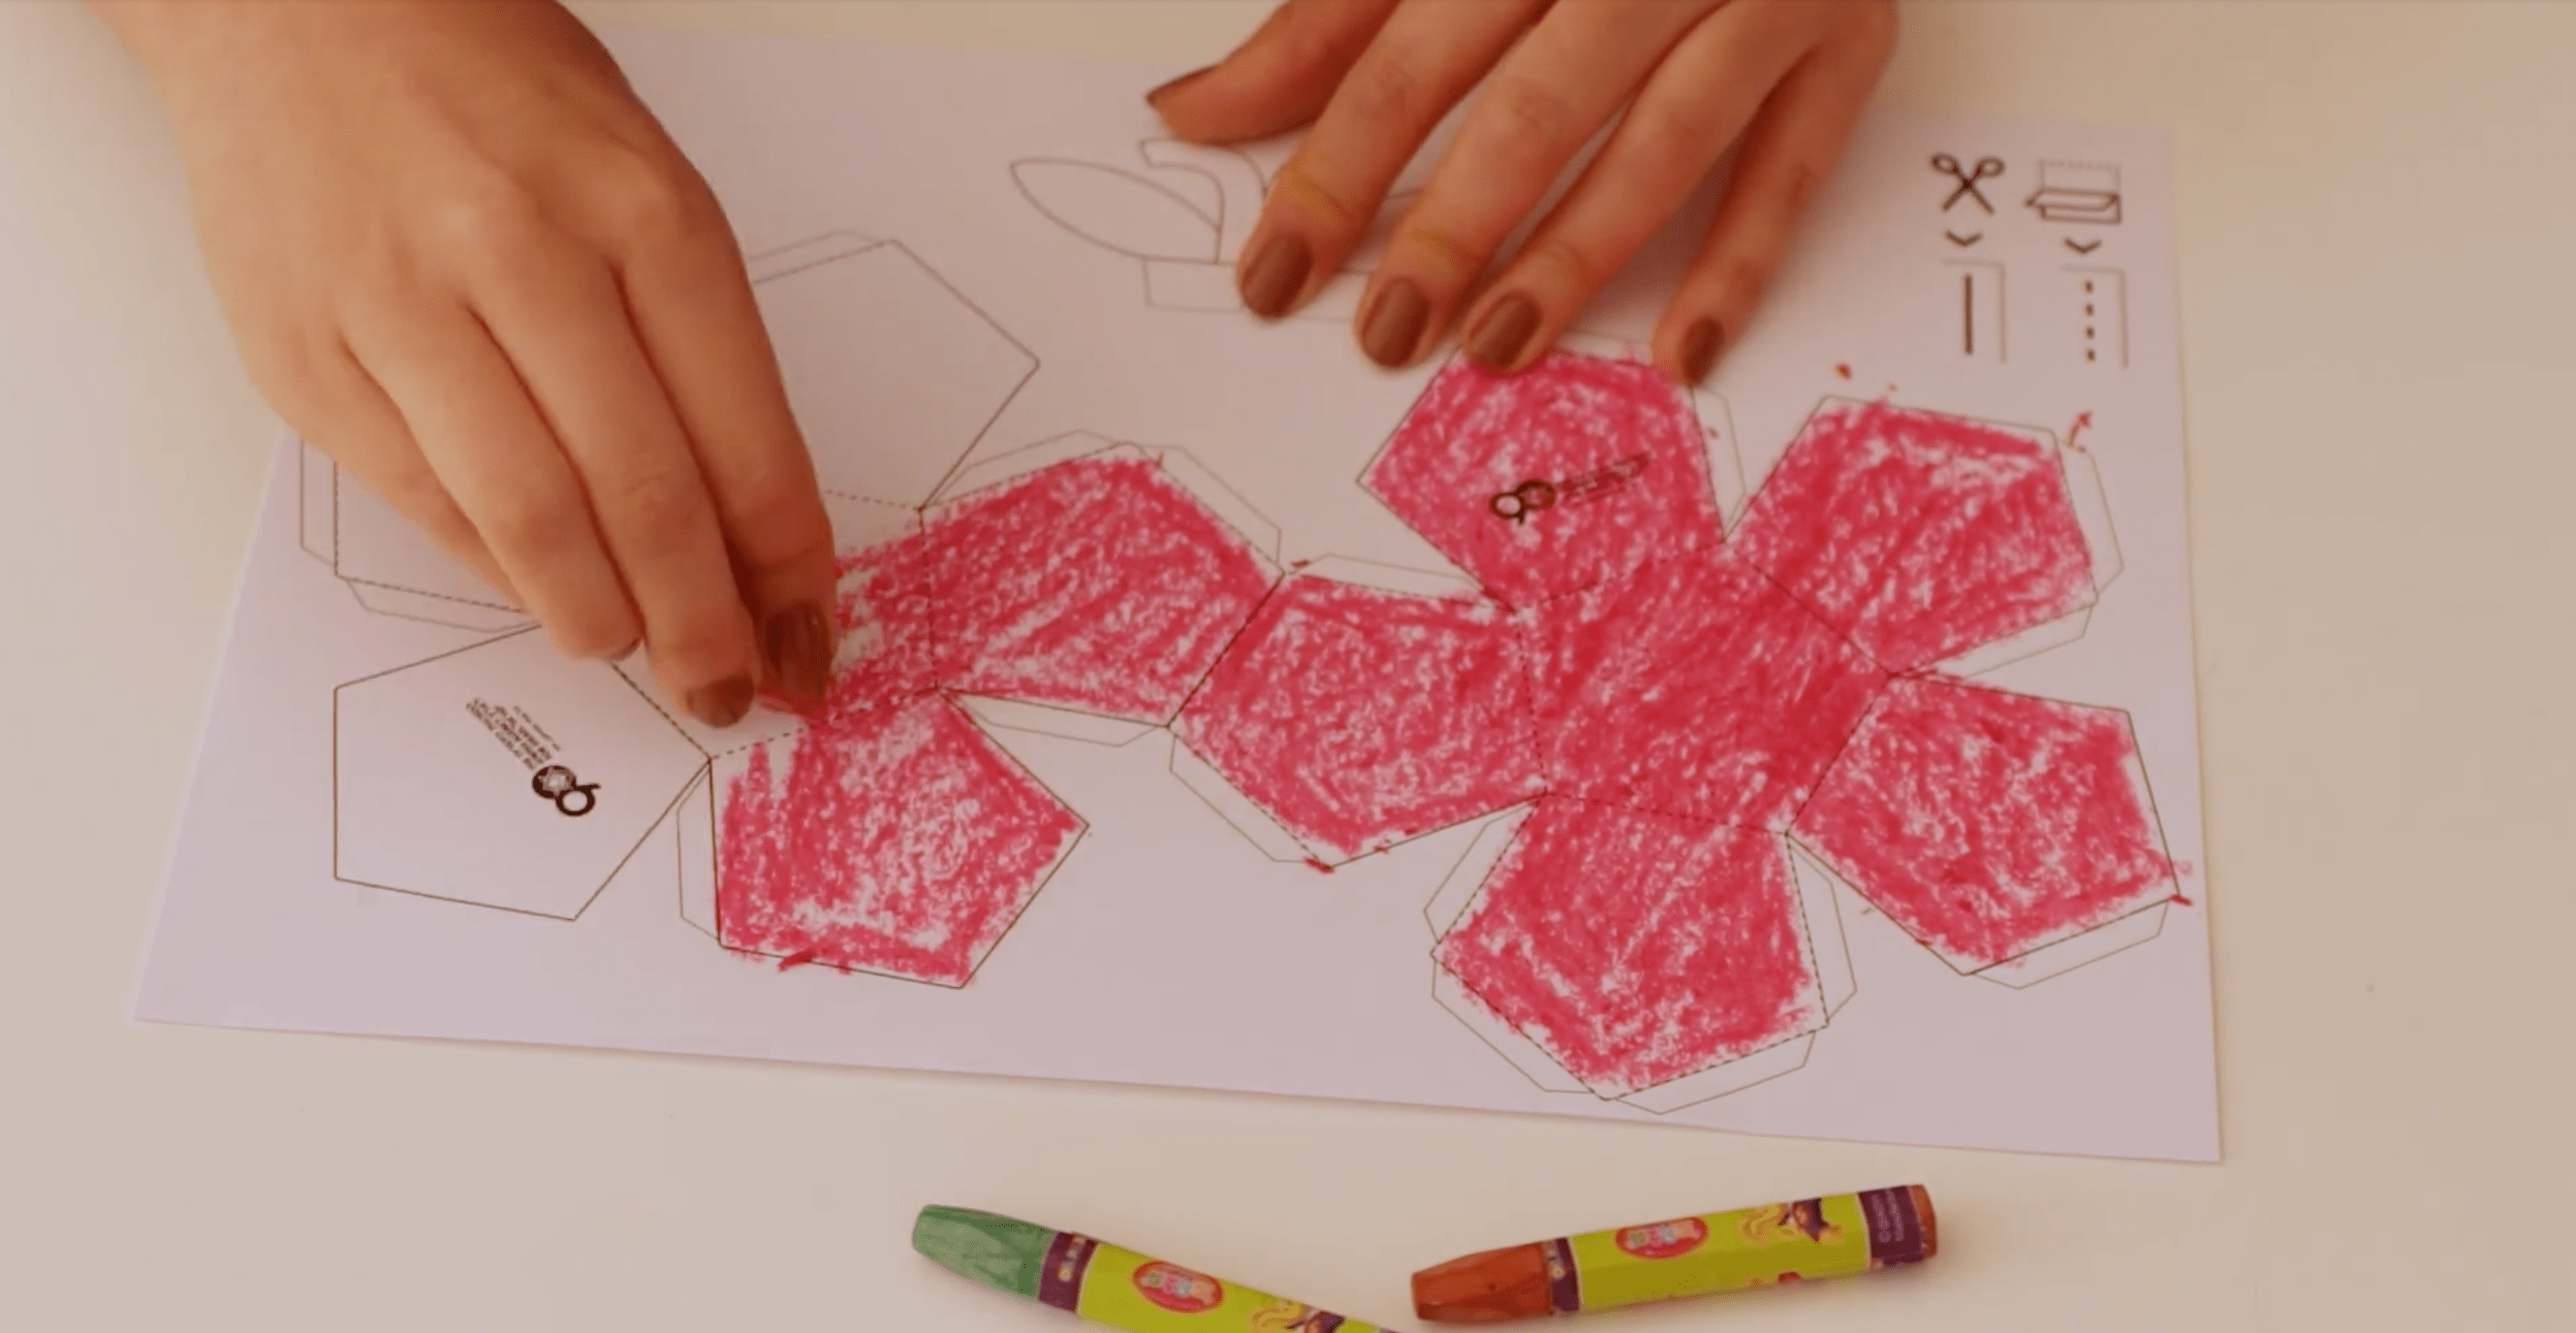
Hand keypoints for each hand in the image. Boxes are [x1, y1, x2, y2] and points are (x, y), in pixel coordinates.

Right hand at [96, 0, 838, 726]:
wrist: (297, 8)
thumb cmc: (499, 95)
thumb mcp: (643, 181)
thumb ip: (698, 348)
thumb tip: (749, 530)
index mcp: (643, 211)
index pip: (746, 435)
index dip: (786, 565)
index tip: (810, 634)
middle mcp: (522, 257)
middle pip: (645, 496)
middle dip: (702, 624)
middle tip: (727, 686)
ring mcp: (402, 311)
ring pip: (529, 520)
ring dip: (599, 618)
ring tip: (633, 649)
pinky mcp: (307, 358)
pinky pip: (425, 504)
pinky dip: (497, 567)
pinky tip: (540, 584)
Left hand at [1149, 0, 1895, 383]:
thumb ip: (1326, 23)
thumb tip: (1188, 113)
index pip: (1406, 48)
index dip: (1331, 165)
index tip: (1272, 276)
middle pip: (1530, 98)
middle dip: (1448, 225)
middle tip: (1385, 333)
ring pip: (1660, 136)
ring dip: (1574, 255)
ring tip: (1495, 348)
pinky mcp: (1847, 39)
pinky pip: (1791, 166)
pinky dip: (1739, 262)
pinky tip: (1680, 348)